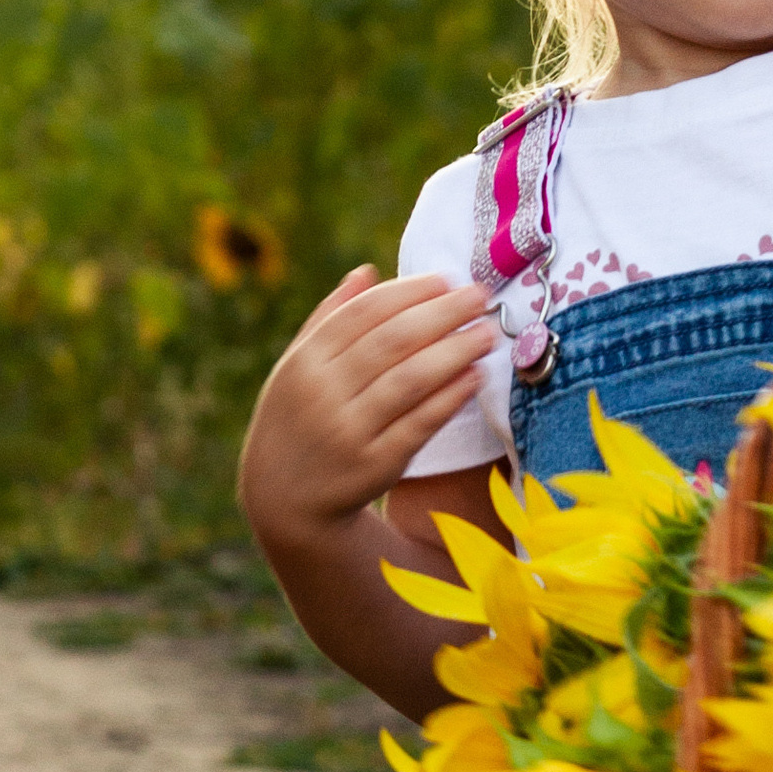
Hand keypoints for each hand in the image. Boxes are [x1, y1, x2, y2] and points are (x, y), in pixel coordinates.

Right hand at [238, 267, 498, 553]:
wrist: (285, 499)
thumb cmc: (298, 420)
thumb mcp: (297, 368)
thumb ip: (328, 319)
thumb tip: (366, 272)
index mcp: (305, 361)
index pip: (364, 313)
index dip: (409, 292)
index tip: (446, 279)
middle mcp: (324, 393)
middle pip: (393, 341)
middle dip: (443, 313)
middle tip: (480, 297)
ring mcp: (350, 432)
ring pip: (412, 379)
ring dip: (456, 351)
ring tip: (486, 334)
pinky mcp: (376, 466)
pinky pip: (421, 424)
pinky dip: (451, 397)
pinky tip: (474, 376)